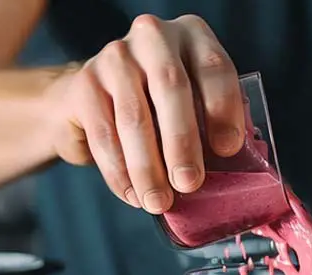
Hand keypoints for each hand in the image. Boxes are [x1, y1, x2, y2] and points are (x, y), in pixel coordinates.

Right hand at [51, 14, 244, 213]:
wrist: (86, 102)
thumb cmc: (152, 110)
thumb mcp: (187, 105)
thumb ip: (206, 124)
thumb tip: (228, 173)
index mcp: (190, 36)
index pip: (213, 67)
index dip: (223, 109)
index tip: (227, 150)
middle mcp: (152, 37)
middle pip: (171, 88)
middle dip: (182, 143)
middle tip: (189, 184)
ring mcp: (114, 57)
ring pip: (134, 117)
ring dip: (147, 167)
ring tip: (157, 202)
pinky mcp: (84, 85)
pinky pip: (104, 135)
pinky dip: (119, 172)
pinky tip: (132, 195)